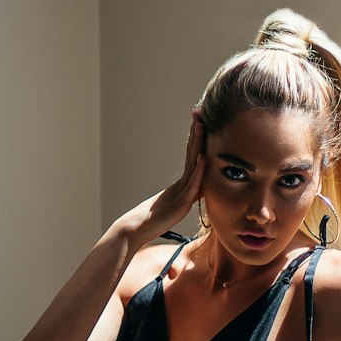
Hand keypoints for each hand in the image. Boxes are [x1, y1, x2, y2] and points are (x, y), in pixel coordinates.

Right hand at [127, 112, 205, 241]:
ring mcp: (180, 190)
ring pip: (191, 163)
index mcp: (180, 183)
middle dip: (196, 133)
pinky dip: (198, 170)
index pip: (191, 156)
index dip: (196, 139)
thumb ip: (186, 198)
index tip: (199, 121)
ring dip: (197, 143)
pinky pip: (192, 184)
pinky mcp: (181, 201)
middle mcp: (180, 183)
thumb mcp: (175, 207)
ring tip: (200, 125)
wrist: (137, 227)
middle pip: (191, 153)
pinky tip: (202, 158)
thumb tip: (197, 192)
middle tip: (198, 113)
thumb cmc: (152, 220)